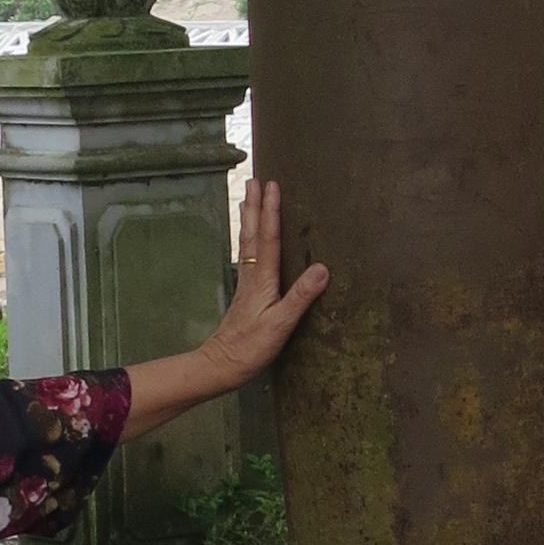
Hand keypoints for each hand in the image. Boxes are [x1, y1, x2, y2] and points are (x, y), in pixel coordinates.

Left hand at [124, 184, 329, 436]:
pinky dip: (248, 239)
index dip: (272, 211)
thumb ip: (301, 297)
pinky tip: (249, 239)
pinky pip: (248, 257)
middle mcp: (252, 277)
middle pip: (253, 234)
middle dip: (256, 206)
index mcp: (262, 281)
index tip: (273, 185)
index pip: (268, 239)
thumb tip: (322, 268)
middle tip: (254, 179)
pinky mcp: (245, 295)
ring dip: (249, 218)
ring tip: (247, 197)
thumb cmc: (251, 348)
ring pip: (248, 243)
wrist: (220, 365)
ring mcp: (247, 284)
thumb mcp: (281, 324)